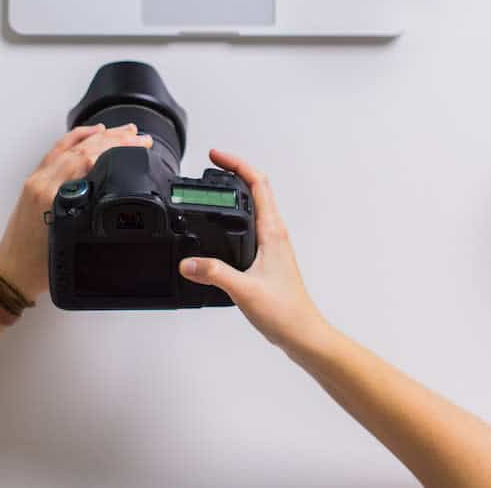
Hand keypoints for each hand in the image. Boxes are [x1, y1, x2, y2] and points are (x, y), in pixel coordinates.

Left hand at [0, 123, 152, 299]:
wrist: (12, 271)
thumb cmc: (38, 265)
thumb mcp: (72, 243)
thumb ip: (93, 218)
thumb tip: (122, 196)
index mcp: (51, 197)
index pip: (88, 160)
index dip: (116, 147)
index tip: (139, 144)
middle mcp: (43, 183)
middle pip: (82, 149)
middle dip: (114, 139)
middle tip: (139, 136)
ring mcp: (37, 179)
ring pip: (70, 146)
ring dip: (98, 135)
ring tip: (123, 131)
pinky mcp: (36, 181)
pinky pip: (57, 151)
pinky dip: (76, 139)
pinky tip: (91, 134)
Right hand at [179, 150, 328, 351]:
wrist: (303, 334)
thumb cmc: (286, 312)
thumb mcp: (244, 290)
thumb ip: (213, 274)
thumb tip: (187, 262)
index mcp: (272, 232)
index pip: (257, 183)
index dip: (236, 164)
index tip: (215, 156)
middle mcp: (274, 233)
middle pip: (256, 188)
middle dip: (233, 171)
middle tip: (210, 165)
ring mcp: (272, 245)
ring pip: (254, 206)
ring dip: (235, 192)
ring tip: (213, 187)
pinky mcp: (267, 257)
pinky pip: (251, 225)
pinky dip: (234, 215)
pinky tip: (220, 226)